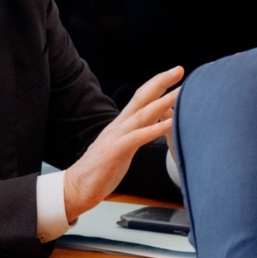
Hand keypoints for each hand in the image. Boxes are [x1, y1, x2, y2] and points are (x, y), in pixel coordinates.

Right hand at [64, 67, 182, 219]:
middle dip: (161, 82)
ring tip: (180, 93)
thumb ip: (139, 133)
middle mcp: (119, 126)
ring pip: (142, 114)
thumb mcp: (125, 146)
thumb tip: (158, 124)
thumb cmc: (102, 169)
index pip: (141, 97)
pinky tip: (169, 124)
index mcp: (122, 124)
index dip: (158, 84)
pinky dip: (154, 130)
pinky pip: (136, 138)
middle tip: (179, 70)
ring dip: (162, 102)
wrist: (76, 187)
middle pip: (141, 98)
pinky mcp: (114, 152)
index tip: (176, 73)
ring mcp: (116, 137)